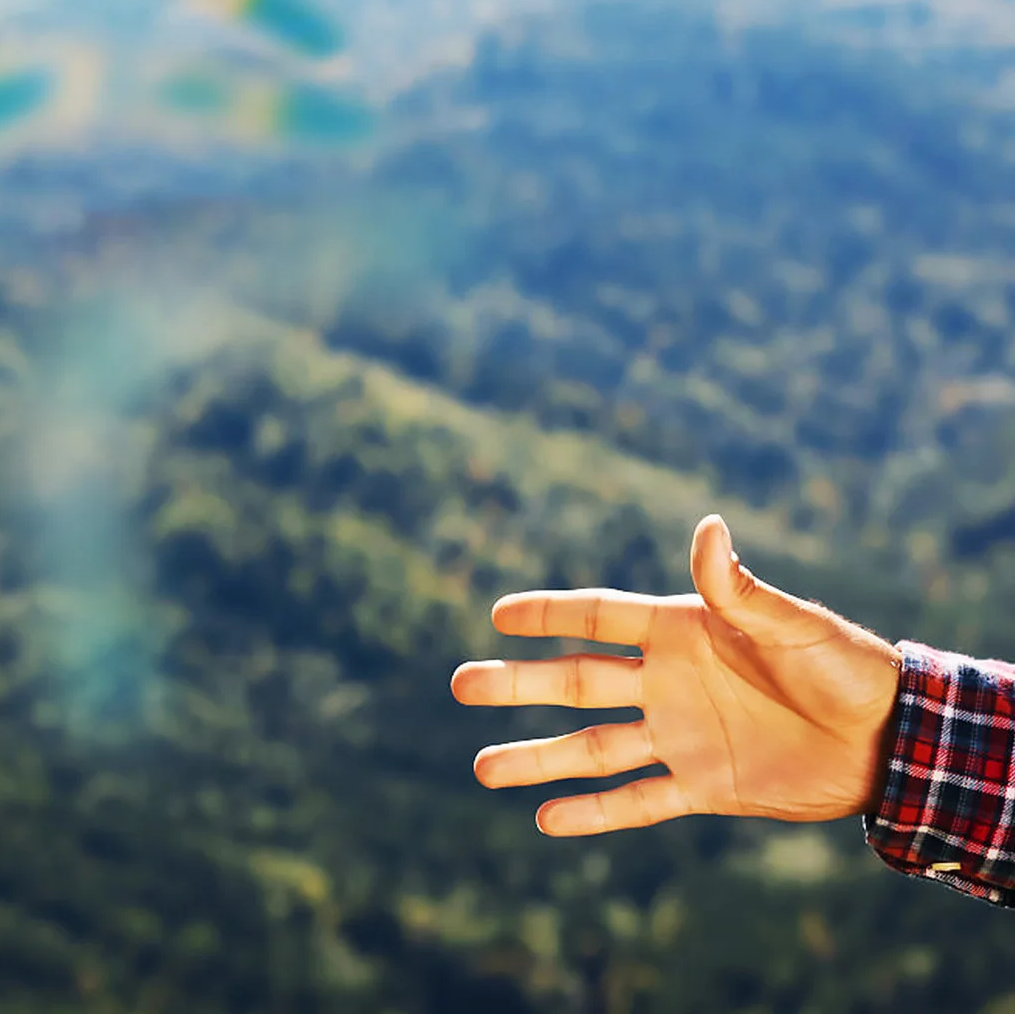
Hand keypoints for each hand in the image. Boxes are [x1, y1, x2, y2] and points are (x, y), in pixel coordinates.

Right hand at [451, 515, 902, 834]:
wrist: (887, 738)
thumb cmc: (841, 665)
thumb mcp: (789, 624)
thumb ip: (738, 588)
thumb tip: (708, 527)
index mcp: (679, 631)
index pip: (598, 617)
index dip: (549, 615)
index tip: (497, 614)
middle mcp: (666, 680)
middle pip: (576, 682)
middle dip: (518, 684)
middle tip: (461, 685)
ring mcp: (678, 734)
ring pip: (592, 746)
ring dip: (538, 756)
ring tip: (482, 766)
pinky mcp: (701, 785)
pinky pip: (636, 799)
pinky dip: (594, 812)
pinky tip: (547, 819)